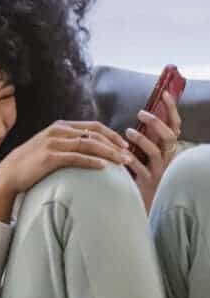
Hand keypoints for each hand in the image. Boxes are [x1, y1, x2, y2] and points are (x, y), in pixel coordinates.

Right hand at [0, 120, 129, 221]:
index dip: (112, 134)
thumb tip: (89, 149)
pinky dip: (92, 161)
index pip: (93, 126)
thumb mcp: (50, 147)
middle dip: (115, 144)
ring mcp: (53, 143)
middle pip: (94, 133)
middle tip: (129, 156)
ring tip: (123, 162)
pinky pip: (76, 157)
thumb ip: (67, 144)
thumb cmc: (31, 163)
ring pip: (89, 144)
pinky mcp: (50, 157)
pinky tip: (104, 167)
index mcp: (60, 127)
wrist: (9, 173)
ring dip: (109, 153)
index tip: (125, 145)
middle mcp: (58, 131)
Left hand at [126, 91, 181, 211]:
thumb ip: (147, 137)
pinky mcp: (148, 183)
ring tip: (128, 131)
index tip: (164, 93)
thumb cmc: (142, 175)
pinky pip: (141, 170)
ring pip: (156, 152)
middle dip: (156, 122)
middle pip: (168, 137)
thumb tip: (143, 115)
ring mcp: (159, 172)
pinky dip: (132, 160)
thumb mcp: (147, 153)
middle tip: (141, 112)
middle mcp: (167, 159)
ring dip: (142, 139)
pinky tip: (123, 155)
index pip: (175, 126)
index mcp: (167, 149)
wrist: (143, 204)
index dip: (171, 109)